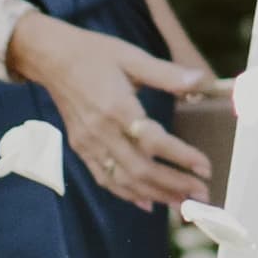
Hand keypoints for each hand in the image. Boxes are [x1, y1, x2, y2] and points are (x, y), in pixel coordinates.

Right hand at [22, 17, 206, 205]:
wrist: (52, 58)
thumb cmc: (95, 54)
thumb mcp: (132, 57)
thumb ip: (167, 74)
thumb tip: (200, 81)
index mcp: (117, 107)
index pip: (153, 141)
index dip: (181, 157)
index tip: (205, 168)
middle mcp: (101, 131)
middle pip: (140, 169)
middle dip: (174, 185)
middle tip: (202, 195)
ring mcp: (89, 143)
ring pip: (124, 181)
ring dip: (156, 195)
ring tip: (183, 204)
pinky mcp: (81, 149)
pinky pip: (105, 179)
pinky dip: (128, 195)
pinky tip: (149, 203)